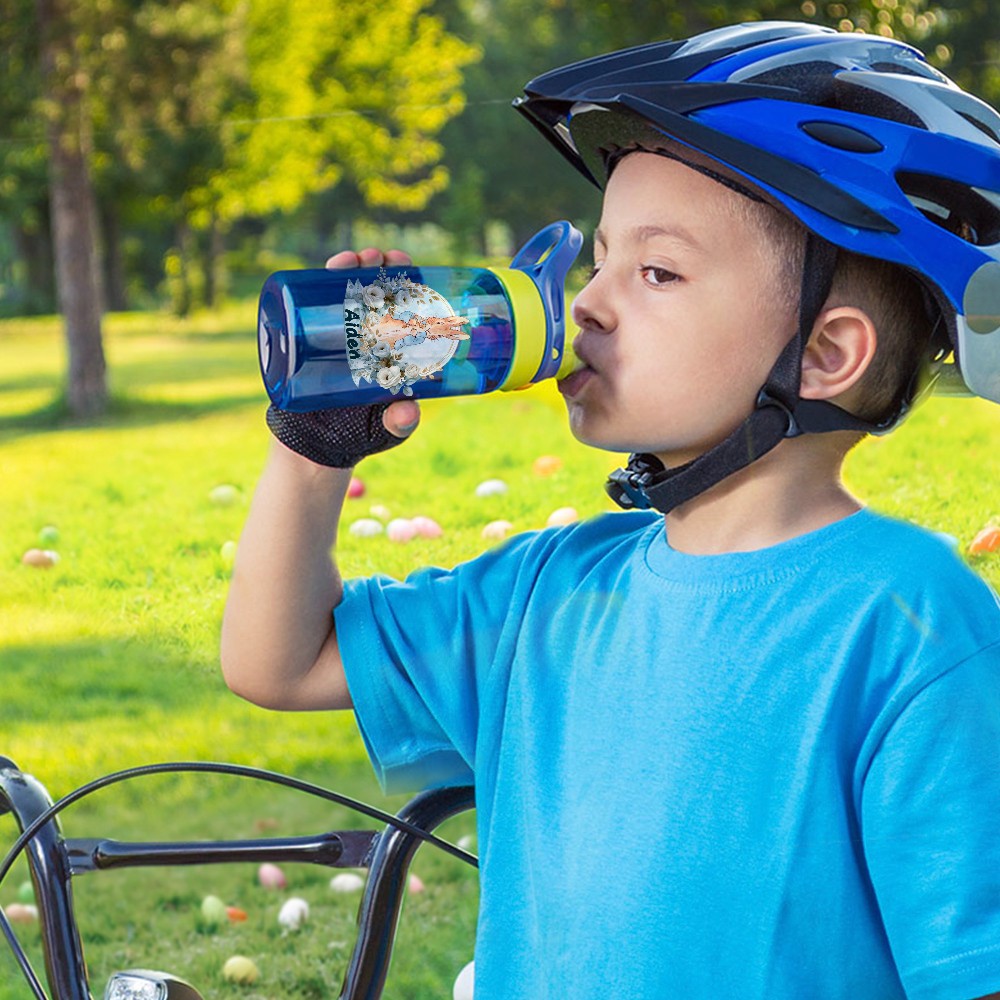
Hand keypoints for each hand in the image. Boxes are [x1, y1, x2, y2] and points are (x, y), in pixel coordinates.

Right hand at [265, 246, 420, 467]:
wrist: (315, 445)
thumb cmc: (360, 435)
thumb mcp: (386, 430)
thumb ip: (399, 423)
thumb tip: (407, 412)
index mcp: (395, 351)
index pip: (407, 310)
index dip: (411, 286)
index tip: (415, 272)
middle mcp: (368, 336)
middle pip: (378, 292)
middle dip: (382, 268)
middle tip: (384, 259)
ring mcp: (338, 334)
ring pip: (346, 291)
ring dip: (352, 267)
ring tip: (355, 258)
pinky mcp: (309, 338)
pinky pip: (315, 305)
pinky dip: (320, 283)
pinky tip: (330, 269)